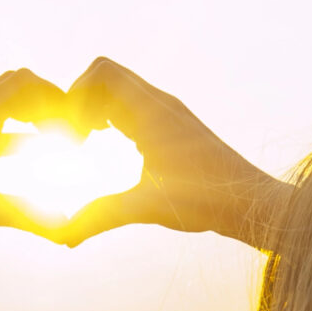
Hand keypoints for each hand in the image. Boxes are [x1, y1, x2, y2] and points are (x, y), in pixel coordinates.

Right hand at [53, 57, 290, 250]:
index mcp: (152, 111)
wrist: (248, 201)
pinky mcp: (170, 124)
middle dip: (79, 101)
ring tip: (86, 141)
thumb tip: (63, 237)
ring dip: (94, 107)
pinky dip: (110, 115)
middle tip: (75, 138)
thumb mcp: (146, 208)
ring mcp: (166, 111)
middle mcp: (159, 103)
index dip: (76, 96)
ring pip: (117, 88)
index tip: (75, 136)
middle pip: (104, 75)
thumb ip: (101, 216)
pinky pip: (131, 103)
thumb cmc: (205, 201)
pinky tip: (108, 145)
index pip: (102, 72)